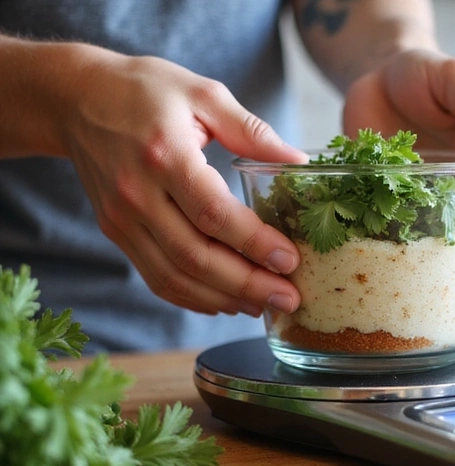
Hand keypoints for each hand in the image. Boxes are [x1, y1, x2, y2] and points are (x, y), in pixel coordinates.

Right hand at [64, 51, 306, 315]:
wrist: (76, 98)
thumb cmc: (144, 90)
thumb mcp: (203, 94)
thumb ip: (252, 131)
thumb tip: (298, 161)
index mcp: (164, 155)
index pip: (214, 214)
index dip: (255, 243)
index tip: (290, 260)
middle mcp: (138, 194)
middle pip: (195, 256)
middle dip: (248, 284)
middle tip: (289, 298)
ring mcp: (123, 219)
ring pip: (175, 276)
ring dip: (223, 298)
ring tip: (264, 305)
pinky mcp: (117, 232)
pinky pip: (156, 277)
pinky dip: (192, 297)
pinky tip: (225, 300)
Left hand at [342, 49, 454, 246]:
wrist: (378, 75)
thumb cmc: (427, 72)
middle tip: (452, 258)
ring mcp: (434, 194)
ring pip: (441, 231)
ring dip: (433, 246)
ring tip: (420, 258)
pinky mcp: (400, 199)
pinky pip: (402, 224)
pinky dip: (396, 236)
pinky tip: (384, 244)